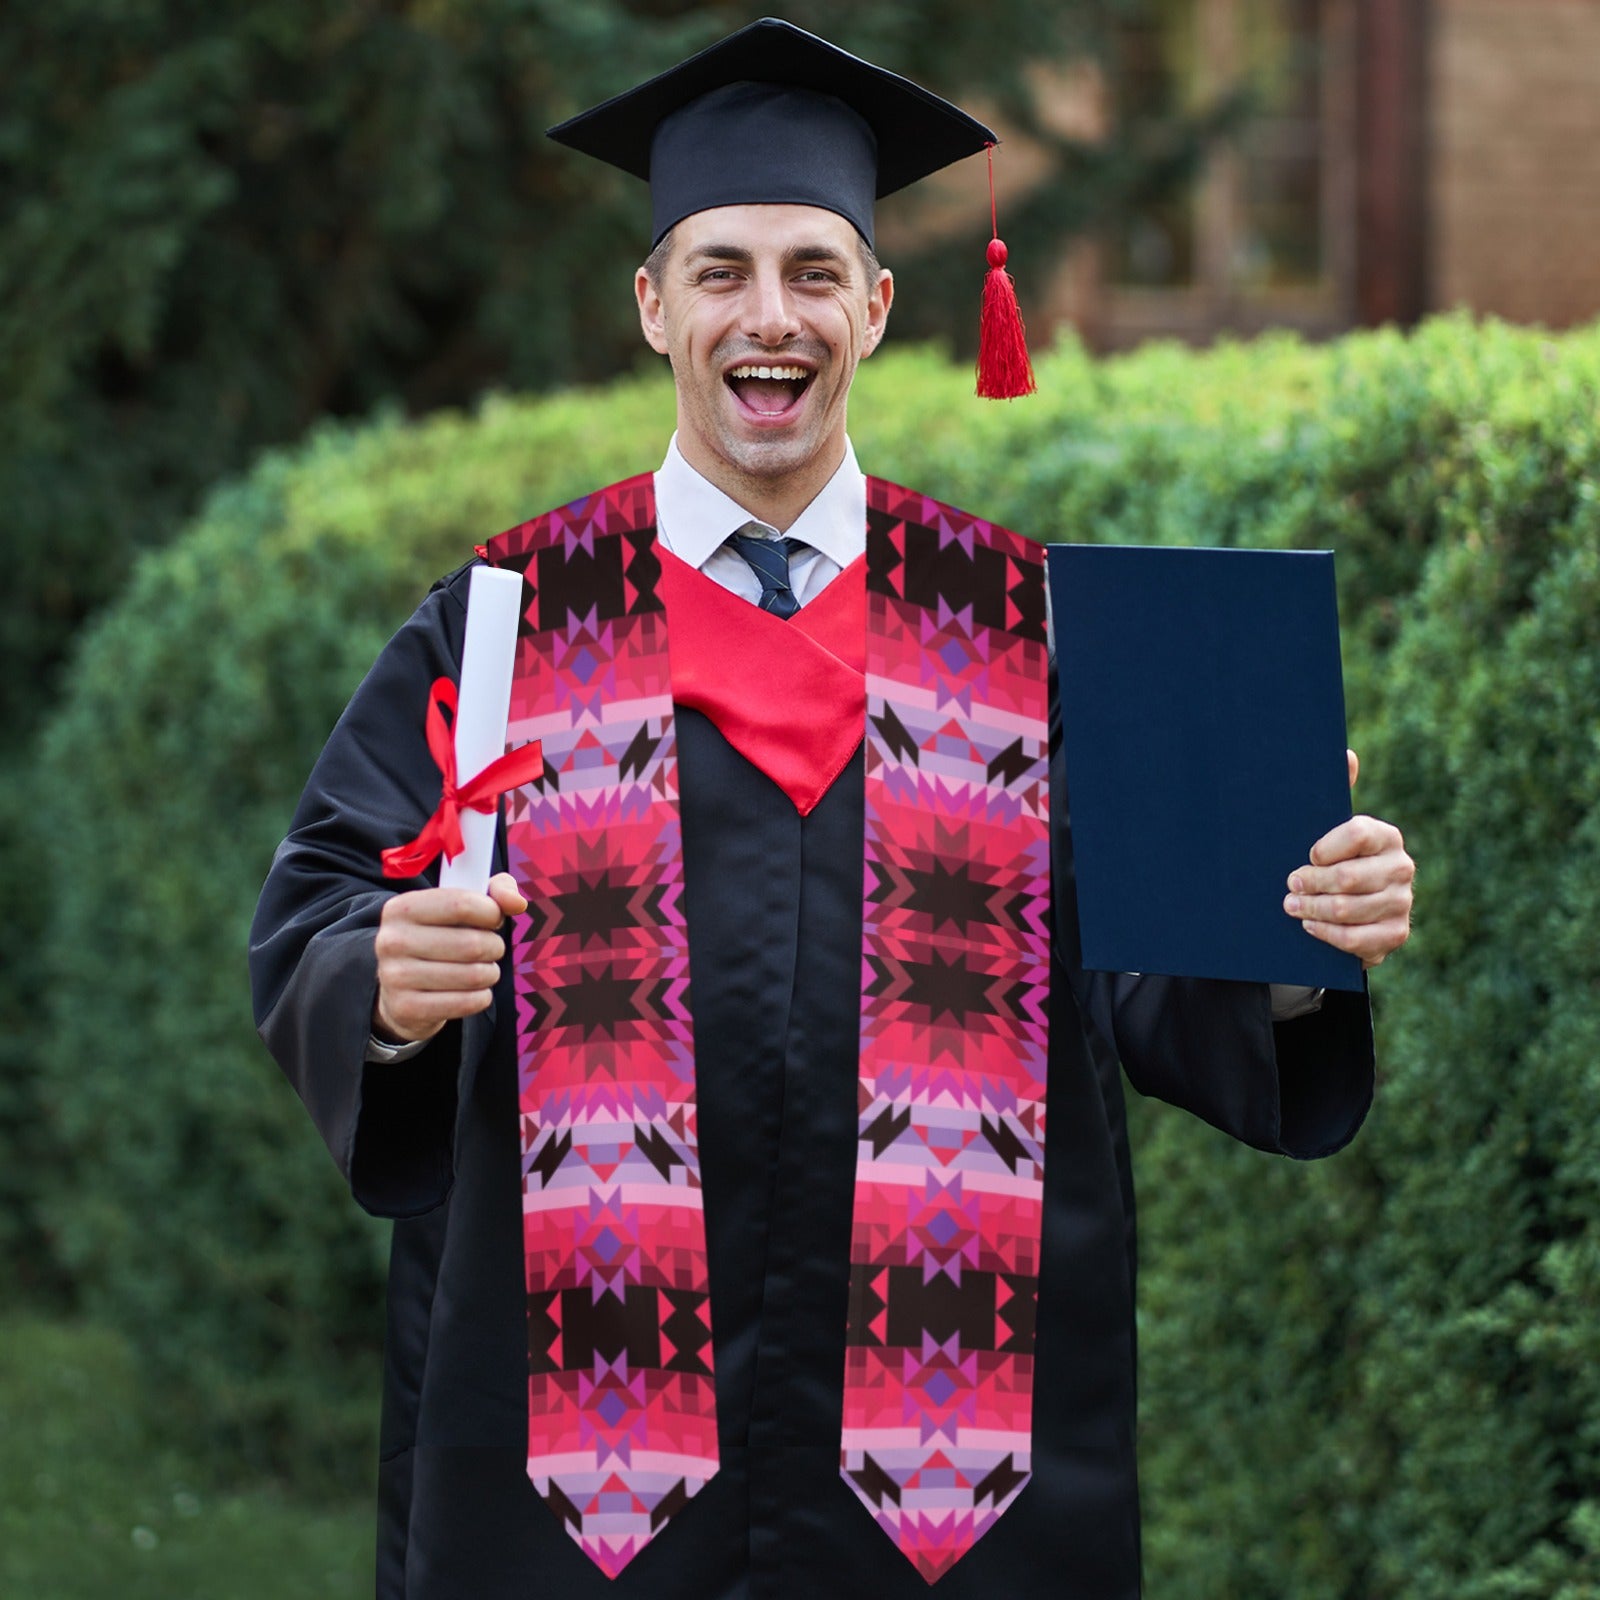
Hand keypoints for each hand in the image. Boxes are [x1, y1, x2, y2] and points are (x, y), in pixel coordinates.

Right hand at [372, 871, 527, 1044]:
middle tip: (490, 949)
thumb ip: (495, 891)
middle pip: (472, 944)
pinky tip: (474, 991)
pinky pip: (466, 1003)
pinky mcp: (406, 1008)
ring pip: (473, 975)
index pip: (461, 904)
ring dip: (490, 973)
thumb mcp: (461, 904)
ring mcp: (395, 977)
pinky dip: (481, 997)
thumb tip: (517, 903)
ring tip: (482, 970)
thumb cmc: (440, 937)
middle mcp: (392, 940)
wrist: (401, 988)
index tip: (494, 919)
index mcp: (402, 907)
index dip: (491, 912)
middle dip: (494, 947)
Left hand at [1283, 750, 1413, 968]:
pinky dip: (1327, 934)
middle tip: (1289, 885)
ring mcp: (1401, 903)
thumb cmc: (1332, 860)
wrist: (1350, 909)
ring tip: (1291, 906)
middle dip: (1310, 883)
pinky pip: (1356, 939)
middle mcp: (1401, 867)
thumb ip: (1336, 792)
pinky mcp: (1395, 934)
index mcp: (1386, 836)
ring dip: (1312, 909)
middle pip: (1348, 877)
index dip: (1324, 847)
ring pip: (1348, 909)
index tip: (1306, 855)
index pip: (1356, 833)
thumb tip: (1347, 754)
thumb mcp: (1329, 828)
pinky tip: (1310, 926)